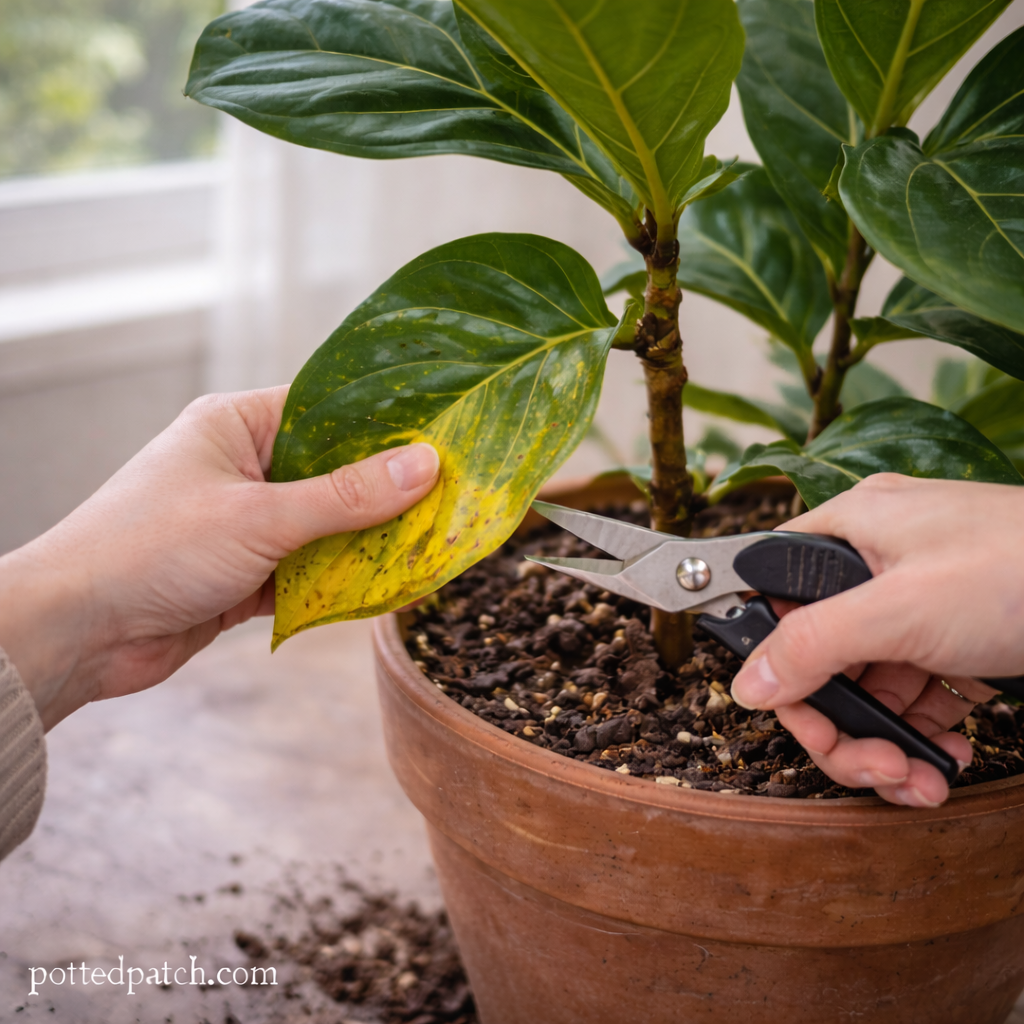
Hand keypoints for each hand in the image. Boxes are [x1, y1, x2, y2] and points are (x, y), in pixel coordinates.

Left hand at [0, 387, 439, 729]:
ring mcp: (246, 522)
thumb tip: (426, 464)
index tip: (446, 437)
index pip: (327, 409)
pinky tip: (388, 587)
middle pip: (334, 472)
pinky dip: (342, 581)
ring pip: (326, 526)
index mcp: (237, 425)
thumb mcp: (260, 516)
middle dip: (386, 492)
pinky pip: (310, 570)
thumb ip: (346, 496)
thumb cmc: (151, 549)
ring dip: (368, 542)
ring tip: (433, 544)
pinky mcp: (247, 573)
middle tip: (453, 498)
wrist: (75, 634)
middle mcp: (244, 467)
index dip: (386, 424)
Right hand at [730, 474, 1023, 806]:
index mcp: (850, 530)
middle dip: (843, 726)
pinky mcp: (953, 638)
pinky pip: (912, 694)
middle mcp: (875, 564)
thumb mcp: (903, 610)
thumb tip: (746, 685)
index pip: (774, 600)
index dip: (778, 663)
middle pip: (819, 656)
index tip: (803, 716)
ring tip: (920, 777)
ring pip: (865, 684)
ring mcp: (917, 604)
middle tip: (878, 768)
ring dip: (884, 742)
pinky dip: (922, 734)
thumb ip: (813, 646)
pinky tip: (948, 757)